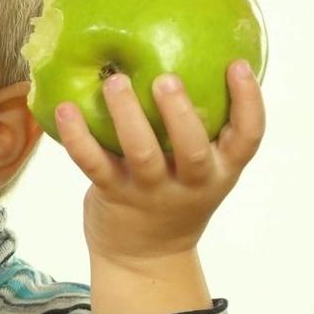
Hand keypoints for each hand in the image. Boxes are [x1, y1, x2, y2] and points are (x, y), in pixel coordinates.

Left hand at [53, 60, 264, 268]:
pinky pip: (93, 163)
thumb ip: (203, 129)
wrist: (144, 256)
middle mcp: (191, 184)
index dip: (248, 102)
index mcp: (221, 171)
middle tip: (166, 78)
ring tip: (115, 81)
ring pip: (142, 154)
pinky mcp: (113, 196)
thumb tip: (189, 57)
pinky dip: (77, 136)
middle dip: (181, 113)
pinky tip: (64, 108)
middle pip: (193, 151)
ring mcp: (151, 192)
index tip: (238, 65)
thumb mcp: (202, 169)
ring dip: (128, 116)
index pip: (248, 138)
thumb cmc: (175, 194)